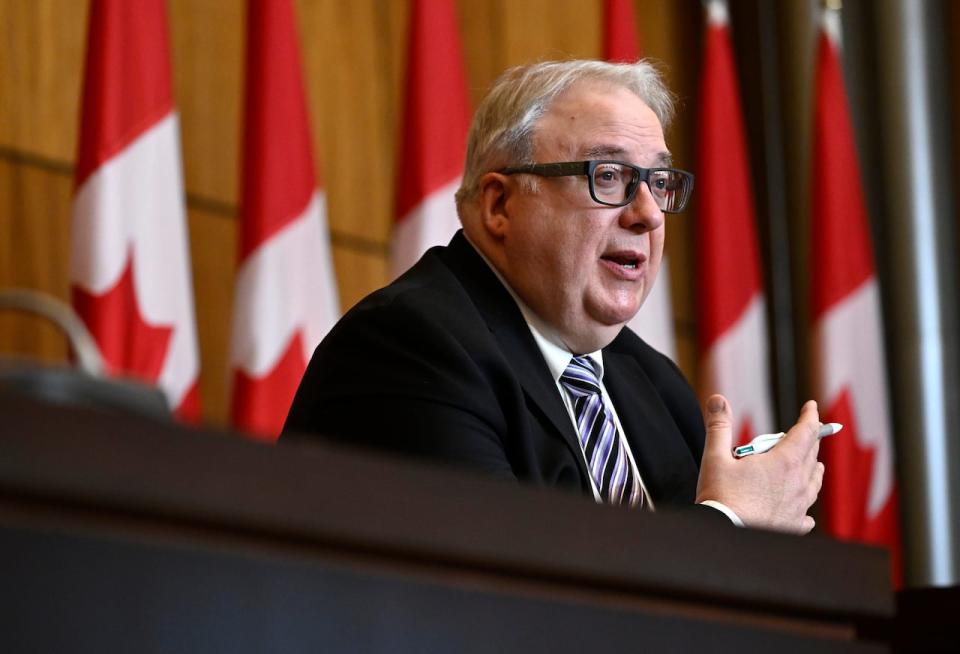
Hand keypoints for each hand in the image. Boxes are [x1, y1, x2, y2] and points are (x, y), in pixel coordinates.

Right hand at [695, 394, 825, 533]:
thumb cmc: (721, 497)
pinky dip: (806, 508)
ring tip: (816, 465)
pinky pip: (806, 516)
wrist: (725, 535)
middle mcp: (797, 483)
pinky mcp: (792, 525)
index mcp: (783, 462)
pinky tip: (805, 514)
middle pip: (811, 455)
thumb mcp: (715, 457)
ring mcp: (798, 507)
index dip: (809, 416)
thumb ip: (719, 426)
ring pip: (814, 483)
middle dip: (810, 440)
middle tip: (806, 431)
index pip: (805, 432)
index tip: (810, 407)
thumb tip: (718, 399)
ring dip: (814, 469)